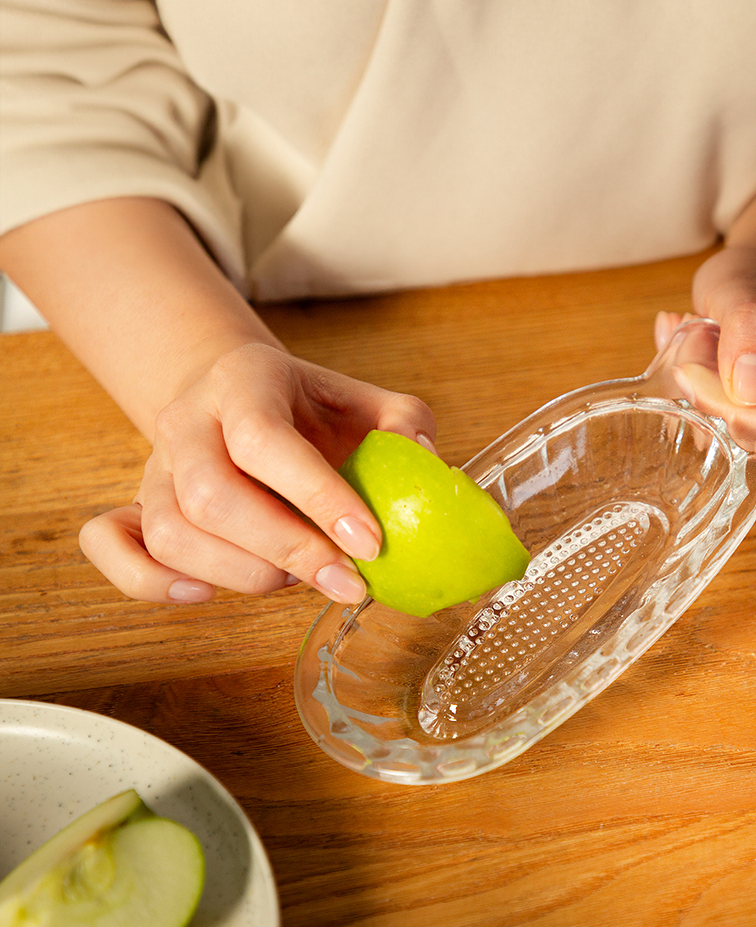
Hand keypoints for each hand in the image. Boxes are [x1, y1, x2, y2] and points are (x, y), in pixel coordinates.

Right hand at [79, 343, 435, 602]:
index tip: (370, 542)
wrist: (240, 397)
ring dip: (244, 573)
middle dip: (288, 550)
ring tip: (301, 576)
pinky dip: (153, 582)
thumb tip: (424, 460)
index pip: (264, 440)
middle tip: (347, 579)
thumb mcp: (363, 399)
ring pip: (173, 534)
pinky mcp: (134, 506)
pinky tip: (210, 594)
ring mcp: (153, 466)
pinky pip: (113, 549)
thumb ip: (403, 423)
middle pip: (212, 497)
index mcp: (244, 380)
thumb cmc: (310, 409)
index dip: (317, 496)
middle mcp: (187, 421)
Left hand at [656, 244, 755, 457]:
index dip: (740, 412)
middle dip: (728, 406)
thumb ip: (746, 328)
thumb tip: (750, 392)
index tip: (698, 370)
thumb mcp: (740, 284)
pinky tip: (733, 381)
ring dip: (727, 411)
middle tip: (700, 355)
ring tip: (720, 362)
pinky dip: (736, 417)